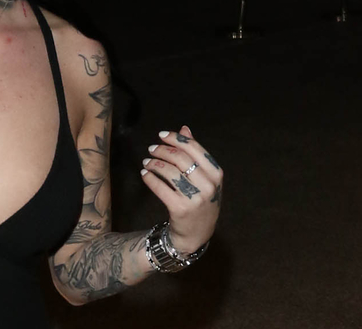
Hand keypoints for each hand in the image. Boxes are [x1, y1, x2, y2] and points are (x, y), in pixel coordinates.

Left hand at [141, 125, 221, 253]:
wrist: (196, 234)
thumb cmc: (200, 201)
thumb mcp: (204, 178)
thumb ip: (195, 153)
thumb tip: (184, 128)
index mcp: (216, 174)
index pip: (194, 149)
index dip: (176, 139)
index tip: (161, 135)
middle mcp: (209, 185)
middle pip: (180, 158)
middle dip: (162, 150)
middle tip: (151, 149)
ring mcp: (195, 198)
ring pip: (169, 172)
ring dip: (154, 164)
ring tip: (146, 162)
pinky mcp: (180, 209)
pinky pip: (160, 188)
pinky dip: (150, 178)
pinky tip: (145, 174)